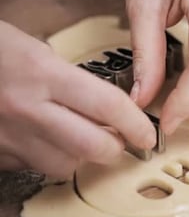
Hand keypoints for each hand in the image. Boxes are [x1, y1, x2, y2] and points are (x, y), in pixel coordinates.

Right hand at [0, 21, 155, 178]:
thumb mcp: (35, 49)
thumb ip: (71, 79)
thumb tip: (105, 107)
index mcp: (42, 74)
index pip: (107, 106)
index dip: (135, 124)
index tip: (147, 133)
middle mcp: (27, 108)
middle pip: (93, 147)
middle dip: (115, 148)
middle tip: (121, 140)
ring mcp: (9, 135)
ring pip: (66, 165)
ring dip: (81, 156)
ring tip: (79, 137)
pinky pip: (35, 167)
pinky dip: (49, 158)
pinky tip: (46, 140)